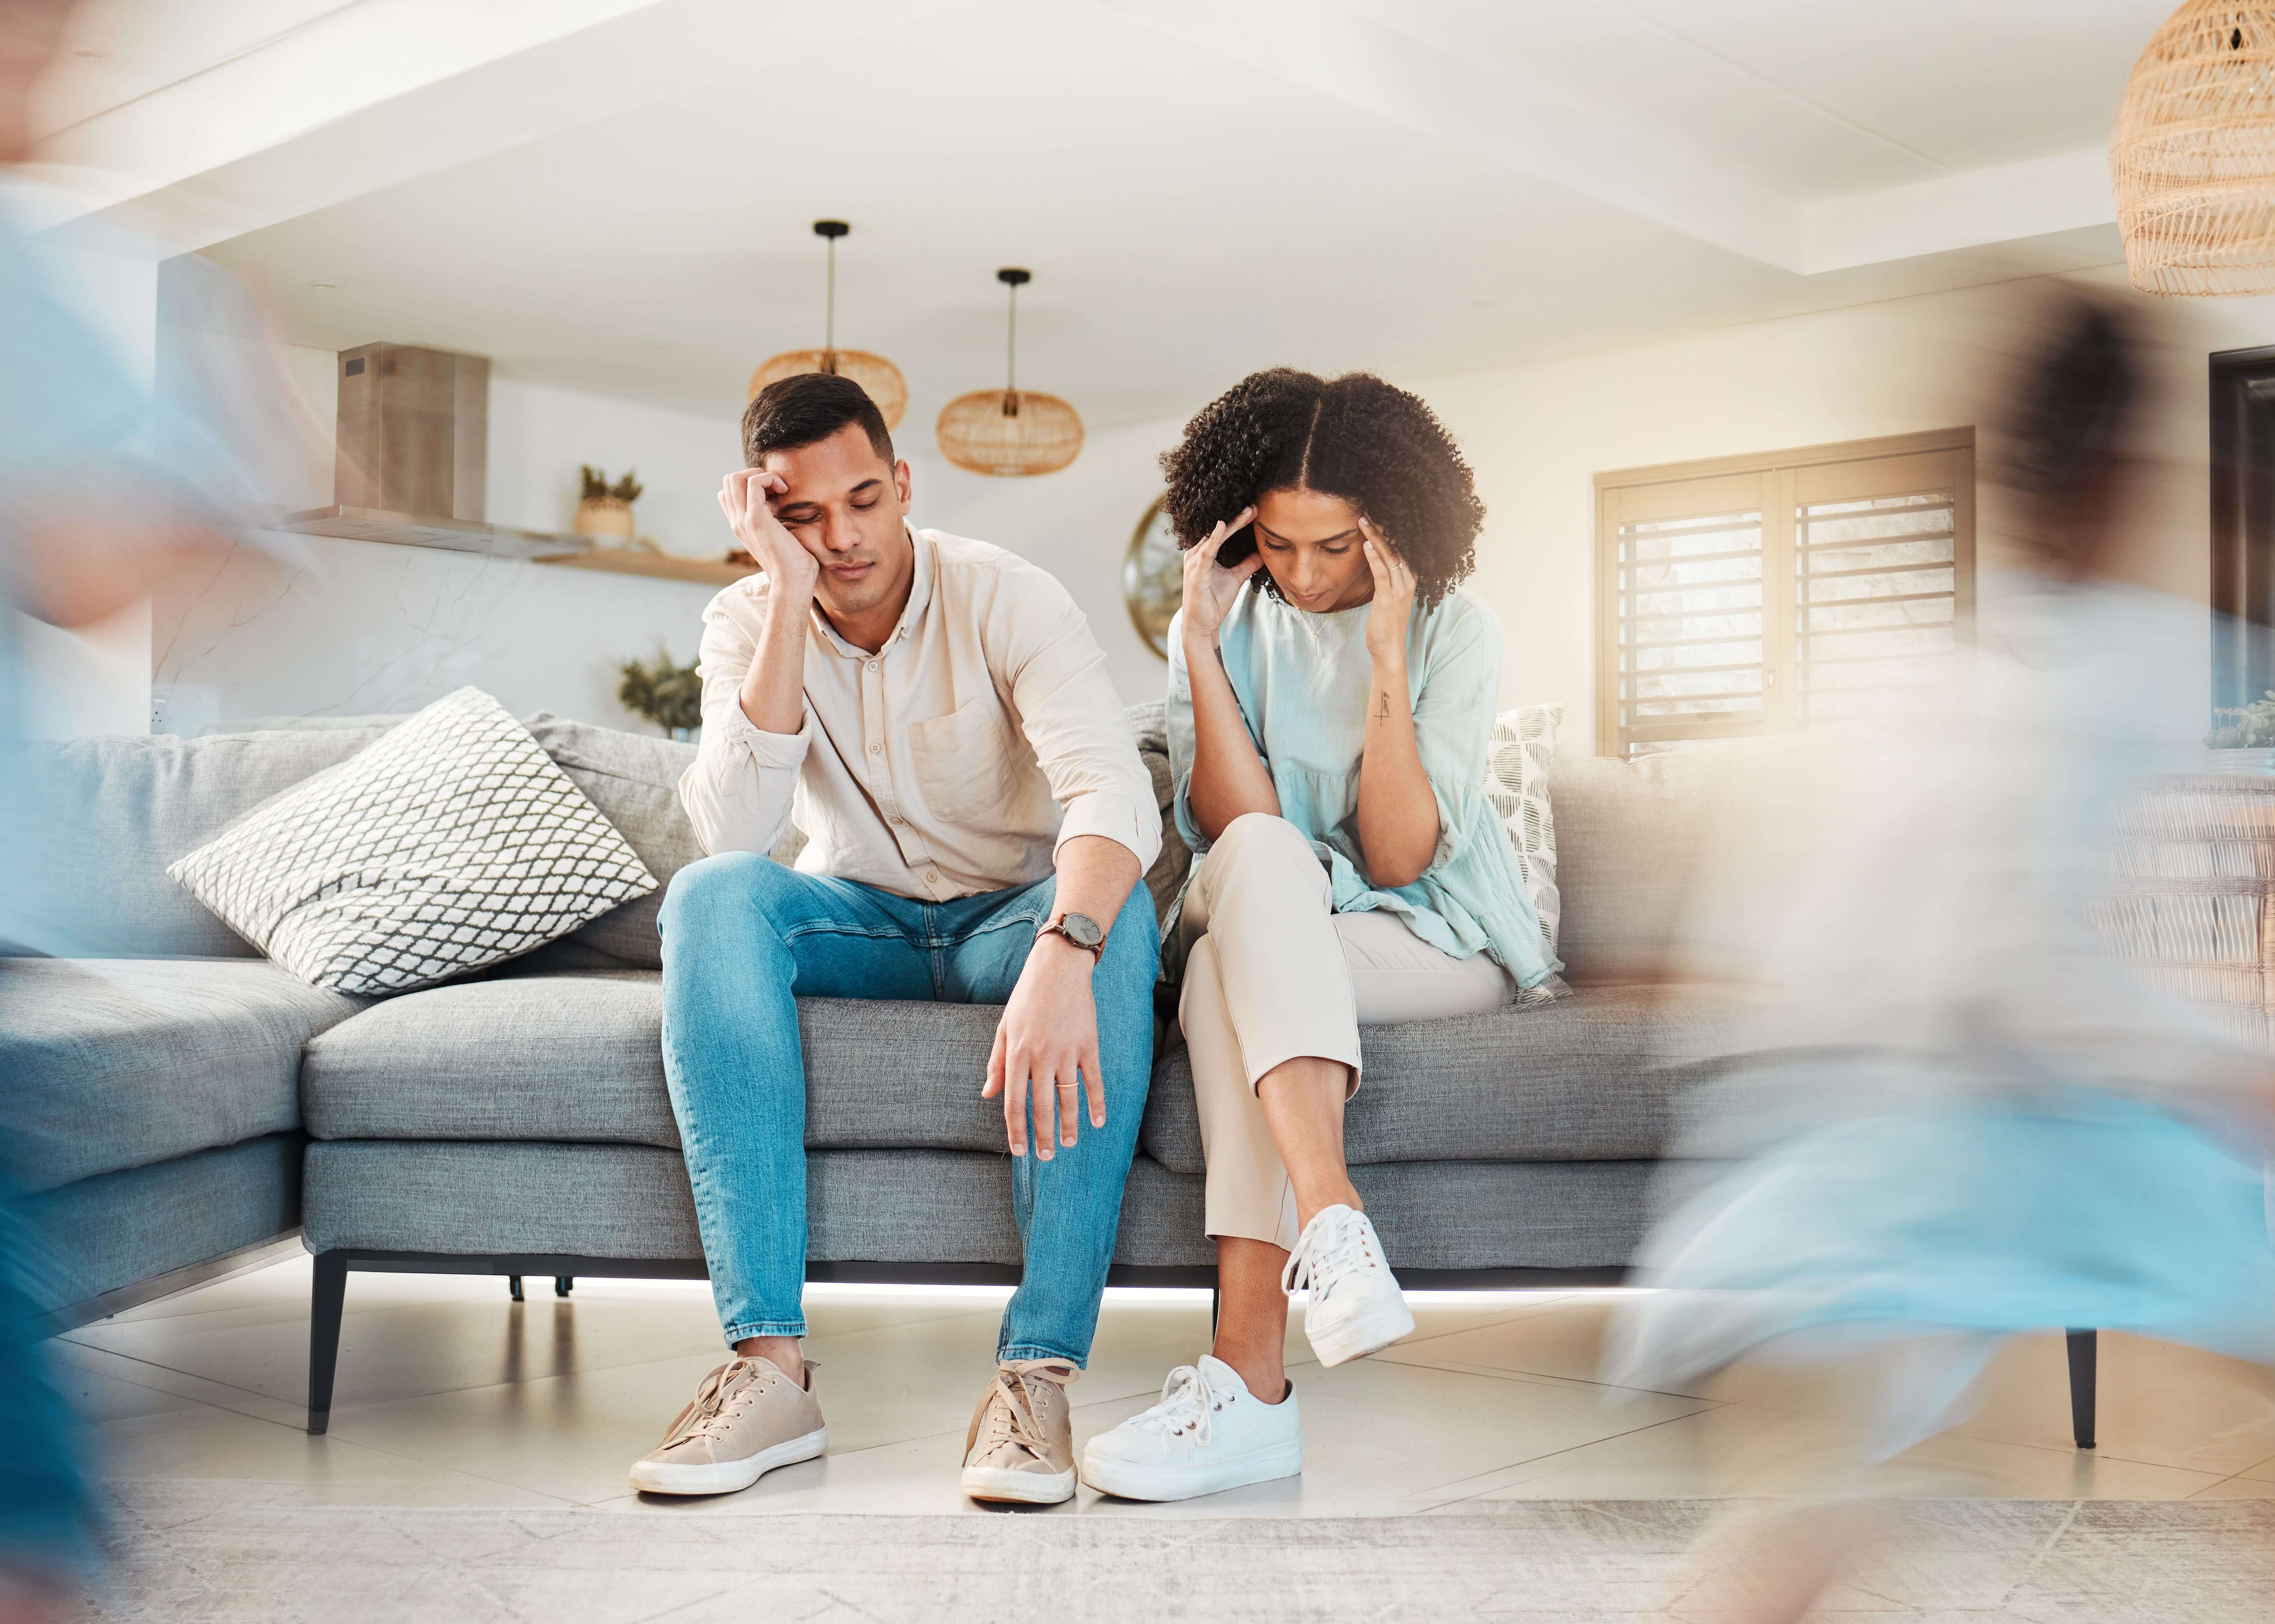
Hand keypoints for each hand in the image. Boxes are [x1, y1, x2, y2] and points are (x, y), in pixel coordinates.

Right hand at [717, 469, 818, 601]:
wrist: (793, 581)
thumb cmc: (794, 563)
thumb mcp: (780, 538)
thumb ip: (774, 523)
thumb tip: (786, 507)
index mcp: (741, 526)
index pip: (728, 493)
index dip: (748, 484)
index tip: (772, 493)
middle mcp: (737, 521)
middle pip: (729, 481)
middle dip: (753, 474)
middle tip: (776, 488)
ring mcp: (743, 519)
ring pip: (735, 478)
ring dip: (760, 474)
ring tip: (780, 488)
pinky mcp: (756, 518)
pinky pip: (754, 482)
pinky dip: (770, 478)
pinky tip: (785, 491)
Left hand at [982, 935, 1105, 1158]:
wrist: (1059, 967)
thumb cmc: (1027, 998)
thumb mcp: (1004, 1027)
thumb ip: (997, 1063)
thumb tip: (987, 1094)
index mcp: (1017, 1053)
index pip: (1014, 1102)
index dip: (1016, 1130)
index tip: (1020, 1150)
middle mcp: (1042, 1056)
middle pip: (1042, 1106)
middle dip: (1043, 1135)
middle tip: (1046, 1157)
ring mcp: (1067, 1051)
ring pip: (1069, 1099)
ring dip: (1069, 1126)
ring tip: (1068, 1144)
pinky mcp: (1089, 1045)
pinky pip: (1094, 1080)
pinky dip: (1097, 1103)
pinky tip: (1098, 1121)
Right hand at [1179, 506, 1259, 650]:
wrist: (1202, 625)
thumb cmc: (1214, 602)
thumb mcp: (1236, 578)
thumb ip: (1247, 564)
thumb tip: (1263, 553)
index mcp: (1204, 554)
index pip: (1223, 533)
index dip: (1239, 521)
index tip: (1255, 511)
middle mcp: (1196, 554)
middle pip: (1219, 531)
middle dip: (1237, 518)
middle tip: (1254, 506)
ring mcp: (1194, 562)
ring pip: (1214, 537)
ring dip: (1231, 524)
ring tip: (1246, 512)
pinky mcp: (1196, 573)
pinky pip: (1206, 552)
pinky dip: (1214, 538)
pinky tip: (1223, 526)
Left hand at [1360, 518, 1415, 666]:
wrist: (1388, 648)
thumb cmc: (1385, 622)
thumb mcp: (1386, 595)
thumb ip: (1385, 576)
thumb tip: (1375, 557)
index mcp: (1409, 578)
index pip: (1402, 548)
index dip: (1392, 531)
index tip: (1379, 514)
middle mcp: (1408, 580)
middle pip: (1397, 547)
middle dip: (1383, 527)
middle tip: (1369, 510)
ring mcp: (1400, 589)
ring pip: (1390, 556)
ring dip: (1376, 537)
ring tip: (1363, 520)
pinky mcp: (1388, 598)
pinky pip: (1382, 573)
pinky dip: (1375, 557)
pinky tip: (1366, 544)